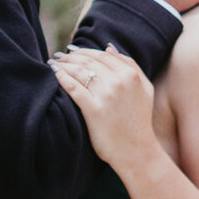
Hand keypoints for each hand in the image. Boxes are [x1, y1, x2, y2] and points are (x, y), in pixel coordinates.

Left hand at [51, 46, 161, 170]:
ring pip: (79, 71)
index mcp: (131, 75)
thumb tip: (109, 48)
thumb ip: (130, 66)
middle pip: (88, 61)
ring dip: (64, 65)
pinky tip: (54, 74)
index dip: (84, 52)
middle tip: (59, 57)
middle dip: (71, 57)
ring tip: (54, 64)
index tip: (72, 52)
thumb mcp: (144, 89)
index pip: (101, 55)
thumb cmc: (138, 120)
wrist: (136, 151)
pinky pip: (73, 87)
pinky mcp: (94, 110)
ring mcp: (107, 95)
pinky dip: (62, 78)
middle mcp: (120, 82)